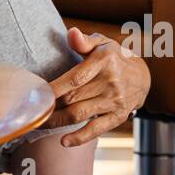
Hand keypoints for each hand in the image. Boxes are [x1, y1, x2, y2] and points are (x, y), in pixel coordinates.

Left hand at [45, 28, 149, 145]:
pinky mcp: (118, 117)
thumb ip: (84, 40)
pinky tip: (64, 142)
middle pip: (73, 98)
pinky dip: (80, 138)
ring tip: (40, 123)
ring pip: (79, 114)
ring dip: (57, 121)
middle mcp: (111, 83)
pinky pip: (96, 130)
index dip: (54, 88)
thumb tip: (71, 32)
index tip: (36, 94)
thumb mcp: (102, 42)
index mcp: (104, 61)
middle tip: (31, 111)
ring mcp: (115, 101)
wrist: (143, 77)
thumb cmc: (115, 57)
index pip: (75, 78)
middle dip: (50, 106)